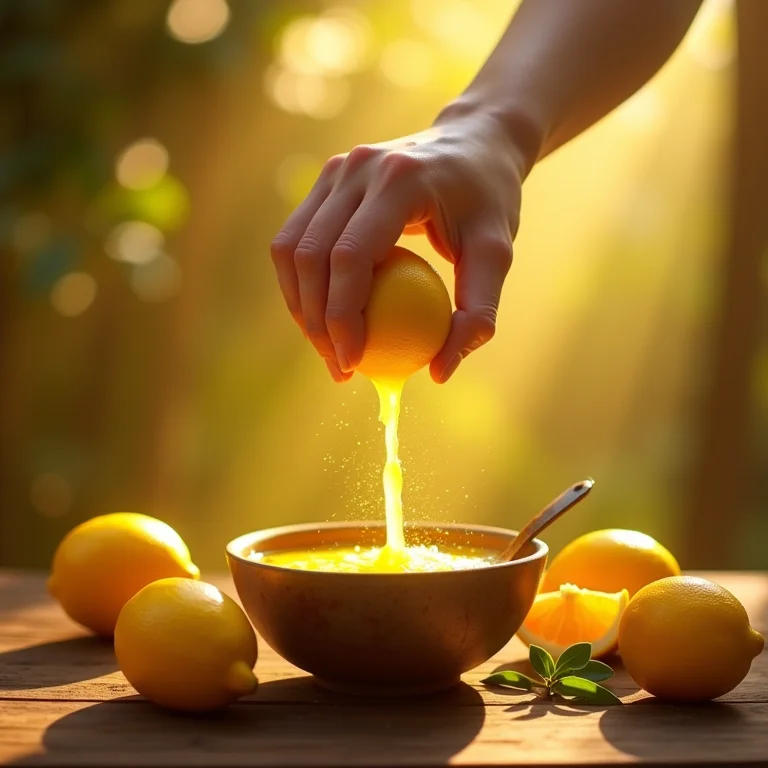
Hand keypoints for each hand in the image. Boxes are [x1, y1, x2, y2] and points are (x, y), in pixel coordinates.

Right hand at [270, 108, 531, 382]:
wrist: (474, 140)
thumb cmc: (489, 201)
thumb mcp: (498, 254)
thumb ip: (478, 312)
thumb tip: (439, 373)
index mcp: (399, 181)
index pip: (349, 256)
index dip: (341, 317)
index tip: (354, 362)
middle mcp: (357, 169)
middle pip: (309, 255)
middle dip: (316, 322)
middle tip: (340, 367)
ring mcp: (336, 169)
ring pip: (290, 248)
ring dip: (300, 306)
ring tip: (327, 348)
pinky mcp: (327, 179)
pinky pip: (296, 238)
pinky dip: (301, 282)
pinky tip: (323, 316)